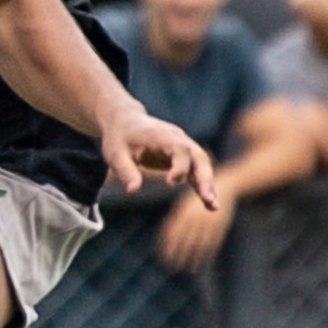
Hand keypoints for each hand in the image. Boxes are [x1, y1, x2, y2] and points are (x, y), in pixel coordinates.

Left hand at [100, 106, 217, 206]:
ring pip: (202, 164)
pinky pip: (197, 170)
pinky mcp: (182, 156)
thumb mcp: (115, 154)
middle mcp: (177, 139)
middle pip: (198, 156)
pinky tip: (208, 204)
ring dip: (208, 183)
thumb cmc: (119, 138)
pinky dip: (203, 185)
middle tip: (208, 198)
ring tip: (212, 206)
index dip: (179, 165)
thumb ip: (125, 170)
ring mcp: (182, 146)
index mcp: (161, 135)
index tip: (171, 182)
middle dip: (204, 177)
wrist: (125, 121)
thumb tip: (133, 190)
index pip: (179, 149)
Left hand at [158, 187, 234, 269]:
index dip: (168, 248)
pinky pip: (213, 244)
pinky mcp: (220, 227)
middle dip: (179, 256)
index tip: (164, 260)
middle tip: (173, 268)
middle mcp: (196, 219)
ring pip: (200, 245)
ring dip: (193, 259)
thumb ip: (175, 221)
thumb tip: (164, 239)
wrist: (223, 191)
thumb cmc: (197, 202)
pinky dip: (207, 255)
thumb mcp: (184, 208)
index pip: (173, 234)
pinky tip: (202, 263)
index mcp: (185, 214)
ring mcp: (209, 223)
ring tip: (188, 270)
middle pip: (186, 241)